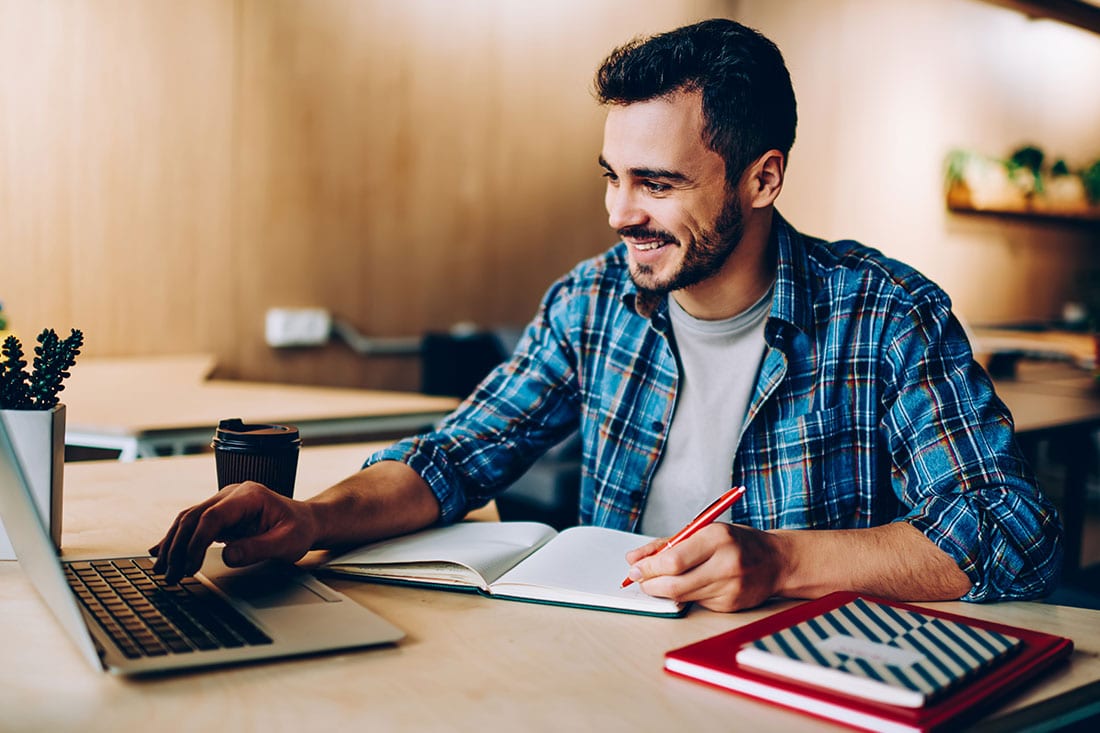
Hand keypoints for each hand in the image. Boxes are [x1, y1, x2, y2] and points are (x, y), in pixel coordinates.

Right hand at [149, 481, 318, 584]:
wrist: (304, 521)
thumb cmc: (299, 529)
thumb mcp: (288, 542)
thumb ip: (259, 548)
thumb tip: (228, 555)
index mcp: (249, 495)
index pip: (213, 516)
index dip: (197, 542)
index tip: (190, 566)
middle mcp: (231, 494)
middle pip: (194, 516)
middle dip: (178, 547)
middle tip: (171, 575)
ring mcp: (223, 502)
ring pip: (187, 520)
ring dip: (172, 545)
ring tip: (162, 570)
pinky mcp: (218, 514)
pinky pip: (192, 525)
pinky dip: (175, 539)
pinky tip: (159, 552)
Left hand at [624, 523, 784, 611]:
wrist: (776, 561)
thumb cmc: (735, 542)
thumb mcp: (703, 530)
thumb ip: (667, 544)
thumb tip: (633, 559)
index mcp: (717, 538)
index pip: (673, 560)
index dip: (648, 568)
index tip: (635, 568)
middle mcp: (726, 563)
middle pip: (674, 583)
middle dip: (650, 584)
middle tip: (640, 580)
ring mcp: (730, 587)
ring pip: (682, 596)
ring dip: (663, 591)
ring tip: (660, 581)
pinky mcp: (730, 605)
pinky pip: (696, 603)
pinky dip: (686, 595)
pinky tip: (693, 584)